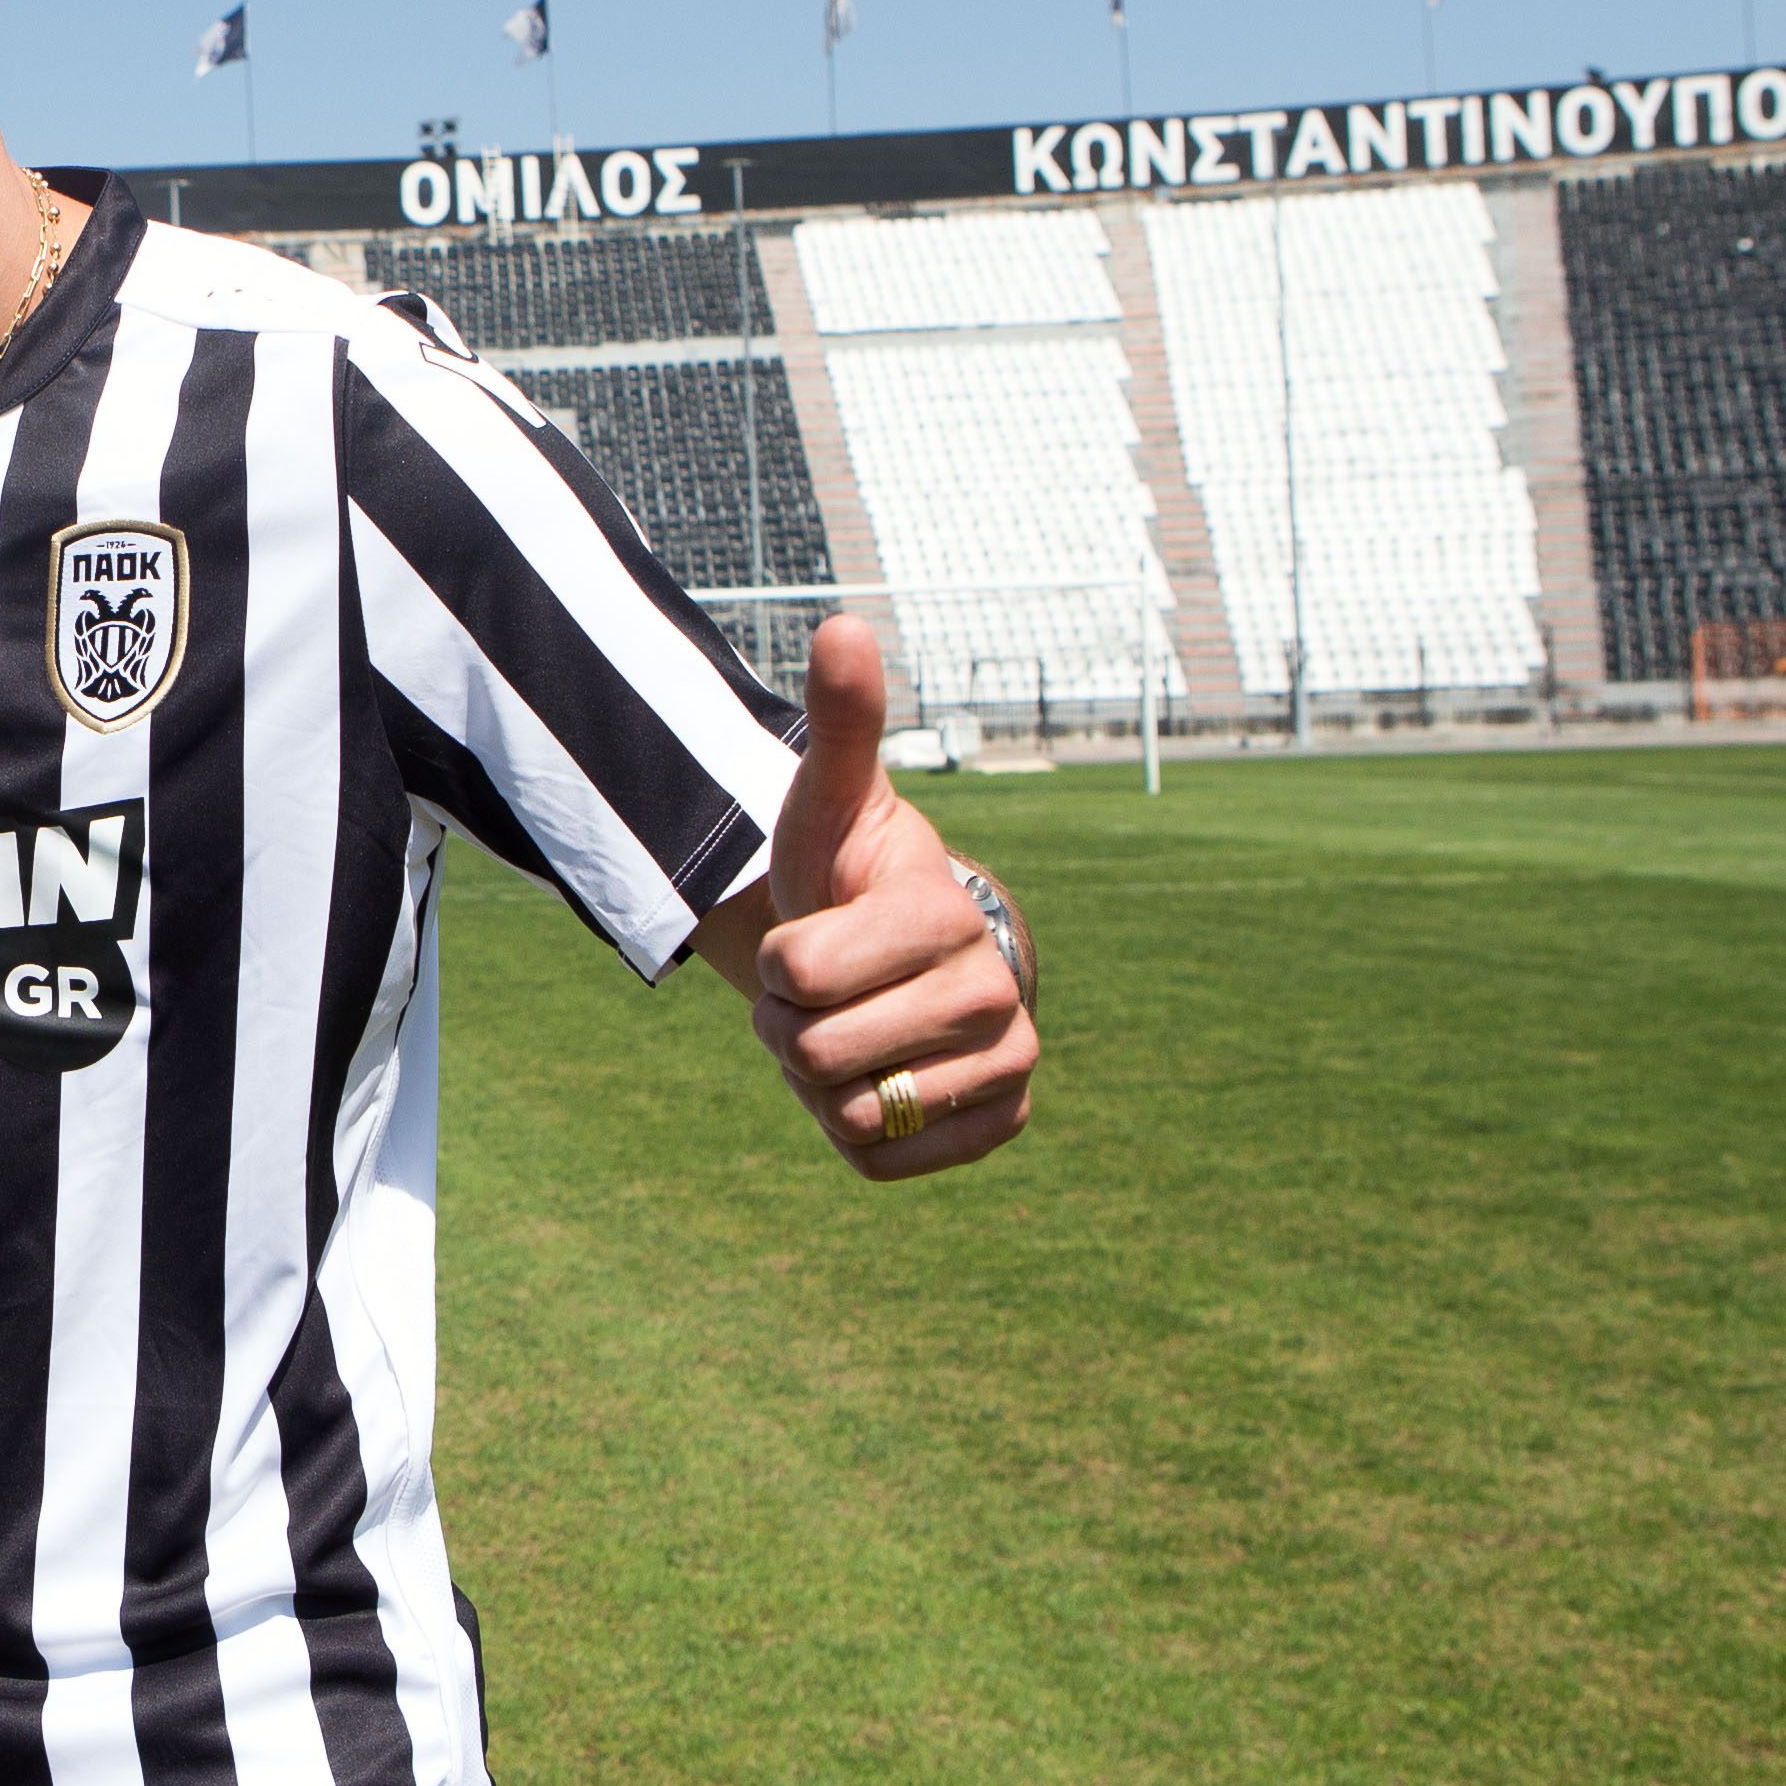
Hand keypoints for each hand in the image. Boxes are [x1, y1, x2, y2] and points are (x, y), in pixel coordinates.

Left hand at [743, 616, 1036, 1176]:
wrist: (902, 951)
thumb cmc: (852, 874)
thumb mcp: (834, 801)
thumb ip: (843, 723)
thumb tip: (843, 624)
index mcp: (944, 914)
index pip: (800, 973)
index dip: (777, 962)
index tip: (809, 935)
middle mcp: (997, 992)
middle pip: (814, 1053)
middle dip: (789, 1024)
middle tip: (822, 989)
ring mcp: (1008, 1063)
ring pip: (847, 1112)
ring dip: (816, 1079)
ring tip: (847, 1025)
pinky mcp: (1000, 1124)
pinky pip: (878, 1160)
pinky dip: (848, 1128)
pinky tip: (873, 1075)